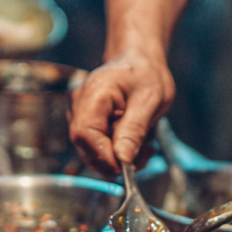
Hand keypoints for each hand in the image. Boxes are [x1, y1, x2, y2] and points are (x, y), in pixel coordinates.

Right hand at [69, 49, 174, 174]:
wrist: (142, 64)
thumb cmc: (147, 74)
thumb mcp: (149, 100)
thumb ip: (134, 129)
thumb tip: (123, 159)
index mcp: (95, 93)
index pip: (85, 133)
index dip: (102, 156)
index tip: (125, 167)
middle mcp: (81, 104)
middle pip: (85, 146)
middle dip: (113, 161)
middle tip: (143, 157)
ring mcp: (83, 114)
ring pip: (92, 152)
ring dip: (119, 159)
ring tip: (144, 148)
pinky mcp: (90, 124)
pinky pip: (98, 148)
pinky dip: (118, 153)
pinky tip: (136, 145)